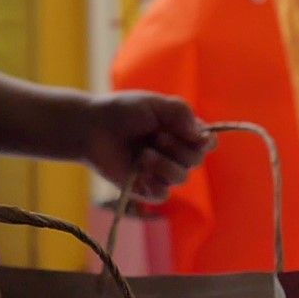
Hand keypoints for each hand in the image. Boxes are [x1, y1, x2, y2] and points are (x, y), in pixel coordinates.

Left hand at [81, 92, 211, 202]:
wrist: (92, 127)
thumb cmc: (122, 111)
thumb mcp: (153, 103)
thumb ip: (181, 112)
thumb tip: (202, 135)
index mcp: (180, 132)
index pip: (207, 142)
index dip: (202, 140)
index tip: (190, 132)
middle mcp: (174, 153)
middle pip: (196, 160)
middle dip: (178, 148)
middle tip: (156, 136)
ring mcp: (160, 172)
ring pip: (181, 178)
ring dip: (164, 164)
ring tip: (143, 154)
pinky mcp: (145, 189)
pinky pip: (162, 194)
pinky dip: (152, 182)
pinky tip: (138, 170)